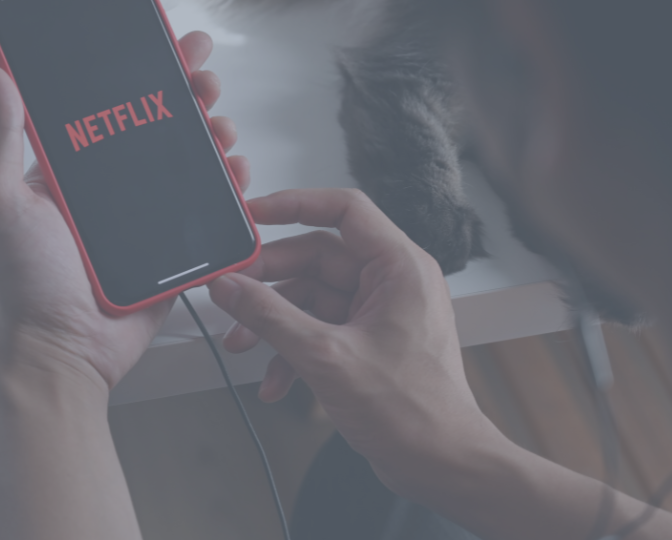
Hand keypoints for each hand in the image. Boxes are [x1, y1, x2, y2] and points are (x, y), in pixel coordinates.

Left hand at [0, 31, 248, 389]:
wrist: (67, 352)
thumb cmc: (26, 285)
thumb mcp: (2, 203)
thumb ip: (0, 139)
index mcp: (72, 168)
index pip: (107, 104)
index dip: (134, 70)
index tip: (156, 41)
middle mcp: (110, 184)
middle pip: (157, 122)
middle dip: (186, 91)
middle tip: (202, 73)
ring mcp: (144, 211)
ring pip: (187, 158)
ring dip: (211, 131)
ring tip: (220, 122)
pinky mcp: (172, 241)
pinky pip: (206, 204)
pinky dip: (227, 183)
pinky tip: (234, 169)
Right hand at [208, 188, 496, 497]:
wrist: (441, 467)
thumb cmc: (414, 413)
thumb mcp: (326, 357)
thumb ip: (270, 316)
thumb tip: (230, 287)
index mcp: (399, 266)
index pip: (343, 210)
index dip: (295, 205)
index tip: (253, 214)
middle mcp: (391, 281)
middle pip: (316, 257)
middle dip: (269, 280)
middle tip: (231, 292)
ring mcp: (379, 311)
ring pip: (312, 295)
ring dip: (274, 321)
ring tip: (241, 344)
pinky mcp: (367, 339)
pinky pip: (319, 326)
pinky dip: (292, 348)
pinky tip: (274, 380)